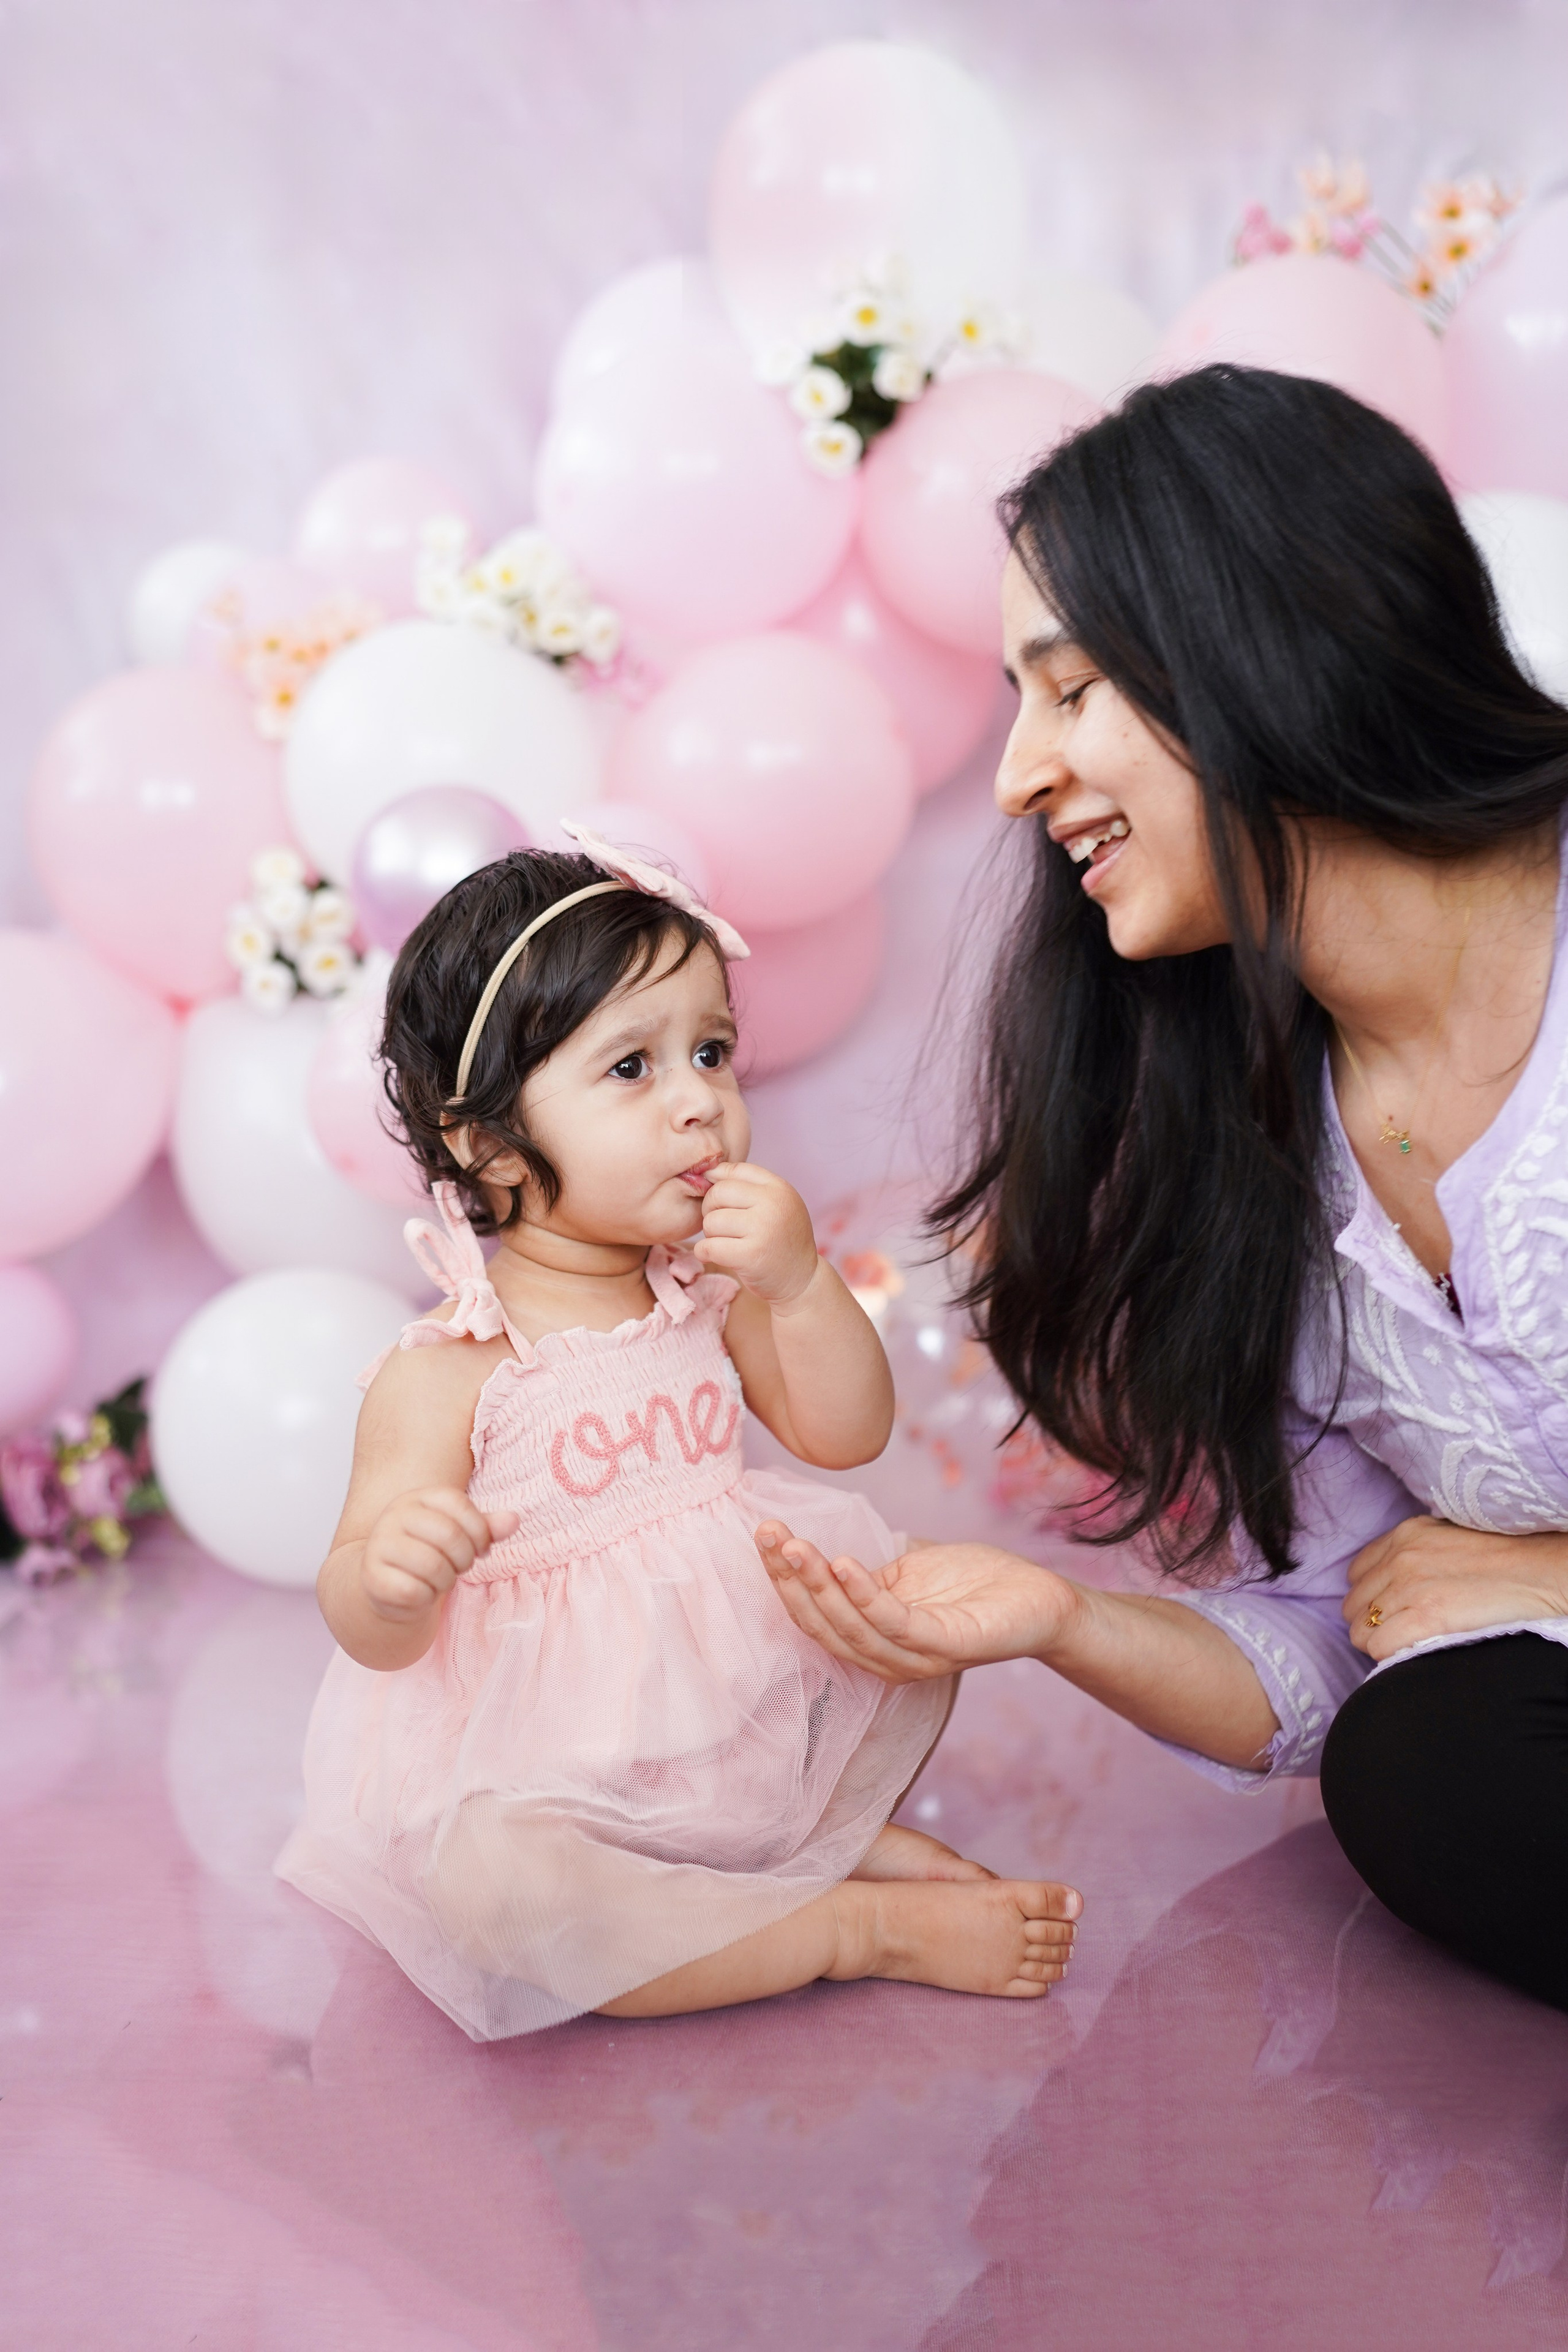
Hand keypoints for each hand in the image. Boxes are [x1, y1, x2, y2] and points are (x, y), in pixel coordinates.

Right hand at [360, 1486, 518, 1624]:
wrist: (386, 1583)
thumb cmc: (429, 1553)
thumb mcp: (459, 1534)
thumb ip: (486, 1527)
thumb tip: (514, 1520)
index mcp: (417, 1497)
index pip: (459, 1504)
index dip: (479, 1531)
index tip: (479, 1548)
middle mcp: (394, 1515)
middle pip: (450, 1535)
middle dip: (465, 1559)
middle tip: (458, 1567)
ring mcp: (379, 1545)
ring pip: (433, 1566)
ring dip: (446, 1580)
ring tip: (440, 1579)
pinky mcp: (372, 1577)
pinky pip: (414, 1591)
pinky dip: (426, 1598)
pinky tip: (421, 1593)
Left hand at [694, 1162, 818, 1306]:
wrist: (802, 1280)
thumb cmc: (781, 1239)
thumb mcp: (776, 1205)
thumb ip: (748, 1186)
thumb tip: (708, 1171)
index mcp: (779, 1188)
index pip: (735, 1170)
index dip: (717, 1182)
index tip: (719, 1200)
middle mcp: (773, 1204)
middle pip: (717, 1193)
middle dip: (711, 1209)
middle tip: (722, 1226)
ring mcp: (762, 1229)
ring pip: (711, 1221)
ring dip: (711, 1234)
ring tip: (726, 1242)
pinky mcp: (750, 1256)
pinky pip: (708, 1247)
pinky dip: (704, 1252)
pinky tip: (714, 1255)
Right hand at [754, 1522, 1079, 1682]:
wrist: (1040, 1599)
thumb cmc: (974, 1583)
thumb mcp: (907, 1573)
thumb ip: (866, 1574)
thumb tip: (823, 1553)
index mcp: (873, 1640)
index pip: (815, 1615)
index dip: (784, 1579)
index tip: (764, 1535)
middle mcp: (887, 1659)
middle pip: (823, 1626)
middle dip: (790, 1581)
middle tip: (769, 1535)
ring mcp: (916, 1658)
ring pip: (851, 1629)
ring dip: (817, 1587)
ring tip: (795, 1547)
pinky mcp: (946, 1648)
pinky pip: (895, 1624)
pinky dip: (863, 1596)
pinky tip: (842, 1564)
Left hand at [1345, 1514, 1567, 1660]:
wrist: (1538, 1572)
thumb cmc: (1503, 1558)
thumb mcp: (1448, 1537)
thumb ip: (1416, 1551)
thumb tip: (1394, 1577)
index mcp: (1405, 1535)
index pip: (1356, 1573)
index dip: (1369, 1597)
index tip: (1386, 1610)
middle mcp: (1400, 1558)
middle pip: (1353, 1604)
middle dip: (1370, 1623)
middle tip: (1398, 1633)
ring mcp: (1409, 1588)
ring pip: (1360, 1630)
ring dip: (1377, 1643)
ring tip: (1404, 1645)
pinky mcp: (1425, 1617)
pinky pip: (1379, 1647)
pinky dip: (1389, 1656)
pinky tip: (1411, 1653)